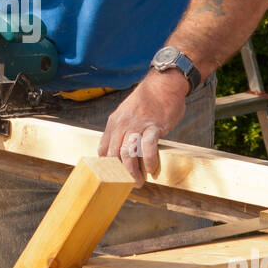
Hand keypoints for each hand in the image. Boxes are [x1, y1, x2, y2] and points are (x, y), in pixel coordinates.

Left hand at [98, 69, 188, 186]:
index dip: (106, 165)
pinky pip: (147, 147)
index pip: (103, 148)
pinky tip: (151, 169)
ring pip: (127, 154)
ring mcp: (137, 125)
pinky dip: (148, 161)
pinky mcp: (153, 127)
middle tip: (125, 184)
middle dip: (118, 173)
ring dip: (131, 172)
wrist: (164, 83)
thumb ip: (124, 129)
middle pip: (113, 154)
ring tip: (138, 182)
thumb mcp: (128, 113)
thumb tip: (124, 148)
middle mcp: (122, 124)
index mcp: (114, 122)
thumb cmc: (149, 100)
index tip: (112, 176)